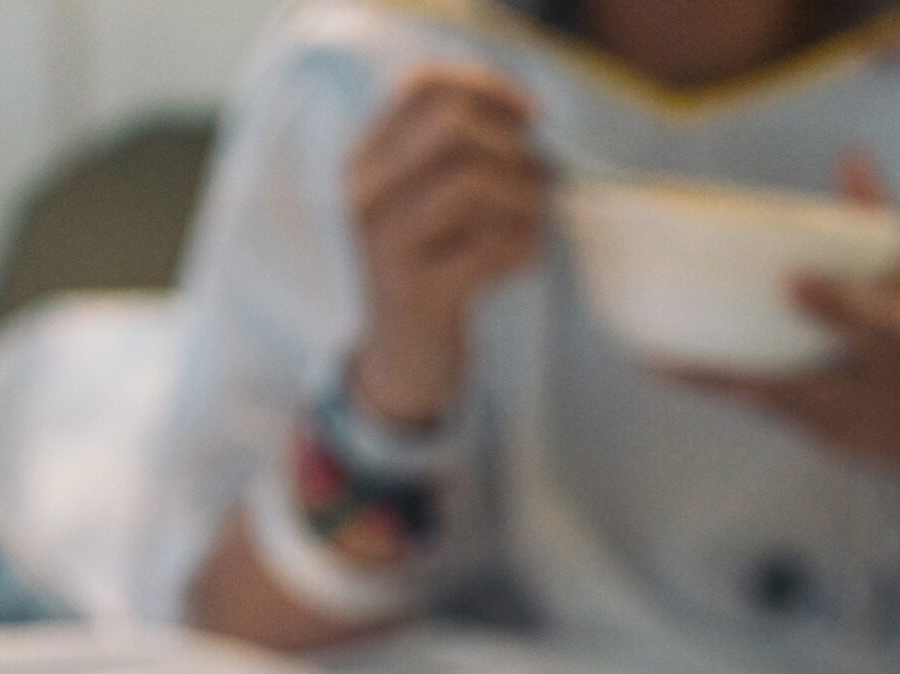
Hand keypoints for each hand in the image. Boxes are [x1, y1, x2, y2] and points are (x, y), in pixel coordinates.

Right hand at [345, 66, 548, 428]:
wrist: (403, 362)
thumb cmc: (435, 268)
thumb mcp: (435, 201)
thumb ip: (465, 153)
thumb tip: (531, 117)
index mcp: (368, 161)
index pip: (422, 86)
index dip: (487, 88)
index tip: (532, 117)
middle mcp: (364, 194)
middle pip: (453, 126)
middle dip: (511, 149)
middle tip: (535, 185)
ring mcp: (385, 244)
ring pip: (473, 181)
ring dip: (524, 201)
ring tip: (530, 226)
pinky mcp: (417, 292)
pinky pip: (492, 246)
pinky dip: (524, 249)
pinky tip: (519, 264)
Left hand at [670, 152, 899, 489]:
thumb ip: (883, 223)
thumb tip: (852, 157)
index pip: (873, 326)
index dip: (836, 306)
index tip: (795, 282)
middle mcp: (874, 389)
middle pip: (806, 381)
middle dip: (747, 366)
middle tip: (685, 346)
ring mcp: (845, 420)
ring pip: (772, 402)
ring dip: (716, 382)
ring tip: (657, 358)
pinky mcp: (822, 436)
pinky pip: (765, 409)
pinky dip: (722, 388)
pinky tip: (673, 368)